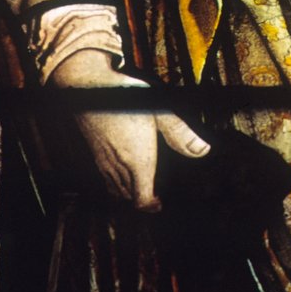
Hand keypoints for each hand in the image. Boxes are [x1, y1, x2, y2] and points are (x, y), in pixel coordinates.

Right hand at [50, 49, 209, 210]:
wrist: (88, 85)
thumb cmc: (124, 95)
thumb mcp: (160, 110)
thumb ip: (180, 133)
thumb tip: (202, 150)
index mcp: (136, 160)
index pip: (141, 199)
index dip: (152, 206)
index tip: (160, 203)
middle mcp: (117, 165)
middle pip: (129, 197)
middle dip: (143, 198)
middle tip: (156, 193)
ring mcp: (103, 161)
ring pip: (116, 190)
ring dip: (129, 191)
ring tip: (142, 183)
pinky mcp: (94, 153)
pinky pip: (105, 179)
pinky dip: (116, 183)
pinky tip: (124, 169)